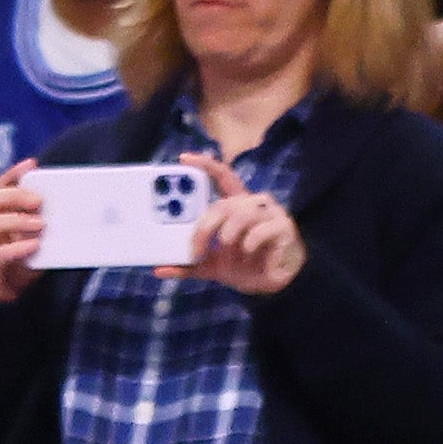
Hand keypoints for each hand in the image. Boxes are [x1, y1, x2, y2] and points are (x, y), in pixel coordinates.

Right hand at [0, 158, 52, 303]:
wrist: (5, 300)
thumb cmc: (19, 264)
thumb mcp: (32, 238)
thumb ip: (39, 222)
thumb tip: (64, 207)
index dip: (12, 174)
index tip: (31, 164)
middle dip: (14, 196)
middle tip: (38, 201)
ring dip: (17, 220)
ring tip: (40, 224)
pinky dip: (16, 248)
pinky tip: (33, 245)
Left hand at [166, 141, 306, 293]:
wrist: (275, 284)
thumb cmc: (245, 266)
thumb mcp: (212, 266)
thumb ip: (189, 265)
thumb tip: (159, 269)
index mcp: (235, 206)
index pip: (221, 176)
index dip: (204, 165)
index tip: (183, 159)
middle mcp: (252, 204)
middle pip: (224, 203)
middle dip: (206, 226)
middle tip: (196, 248)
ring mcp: (270, 213)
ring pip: (242, 213)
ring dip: (229, 235)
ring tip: (227, 250)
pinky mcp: (283, 227)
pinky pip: (262, 230)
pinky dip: (250, 245)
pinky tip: (248, 254)